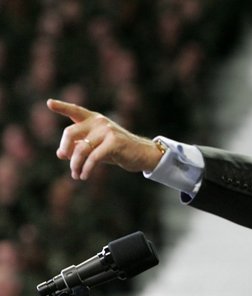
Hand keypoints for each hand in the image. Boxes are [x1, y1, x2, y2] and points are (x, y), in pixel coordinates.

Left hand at [47, 99, 162, 179]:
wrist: (141, 154)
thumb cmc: (116, 150)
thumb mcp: (95, 147)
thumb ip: (78, 147)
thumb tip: (60, 154)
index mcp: (93, 119)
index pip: (75, 110)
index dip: (61, 107)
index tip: (49, 103)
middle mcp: (99, 122)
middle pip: (70, 132)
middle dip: (65, 149)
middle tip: (66, 161)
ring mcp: (107, 130)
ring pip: (81, 149)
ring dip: (75, 164)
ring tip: (76, 175)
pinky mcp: (114, 142)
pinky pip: (93, 158)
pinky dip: (86, 169)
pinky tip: (84, 176)